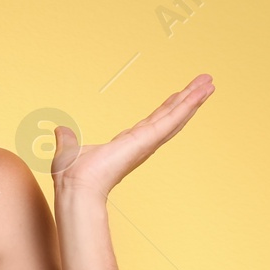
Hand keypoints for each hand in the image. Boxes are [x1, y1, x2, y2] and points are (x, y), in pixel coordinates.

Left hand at [50, 74, 213, 195]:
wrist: (75, 186)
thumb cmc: (72, 175)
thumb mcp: (69, 149)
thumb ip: (68, 139)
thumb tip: (60, 131)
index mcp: (126, 143)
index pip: (152, 122)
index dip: (167, 109)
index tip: (179, 97)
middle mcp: (141, 142)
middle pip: (170, 116)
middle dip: (187, 100)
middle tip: (205, 84)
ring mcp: (147, 142)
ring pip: (175, 116)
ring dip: (193, 100)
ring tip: (209, 83)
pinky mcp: (148, 140)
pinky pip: (171, 119)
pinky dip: (187, 106)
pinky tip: (200, 93)